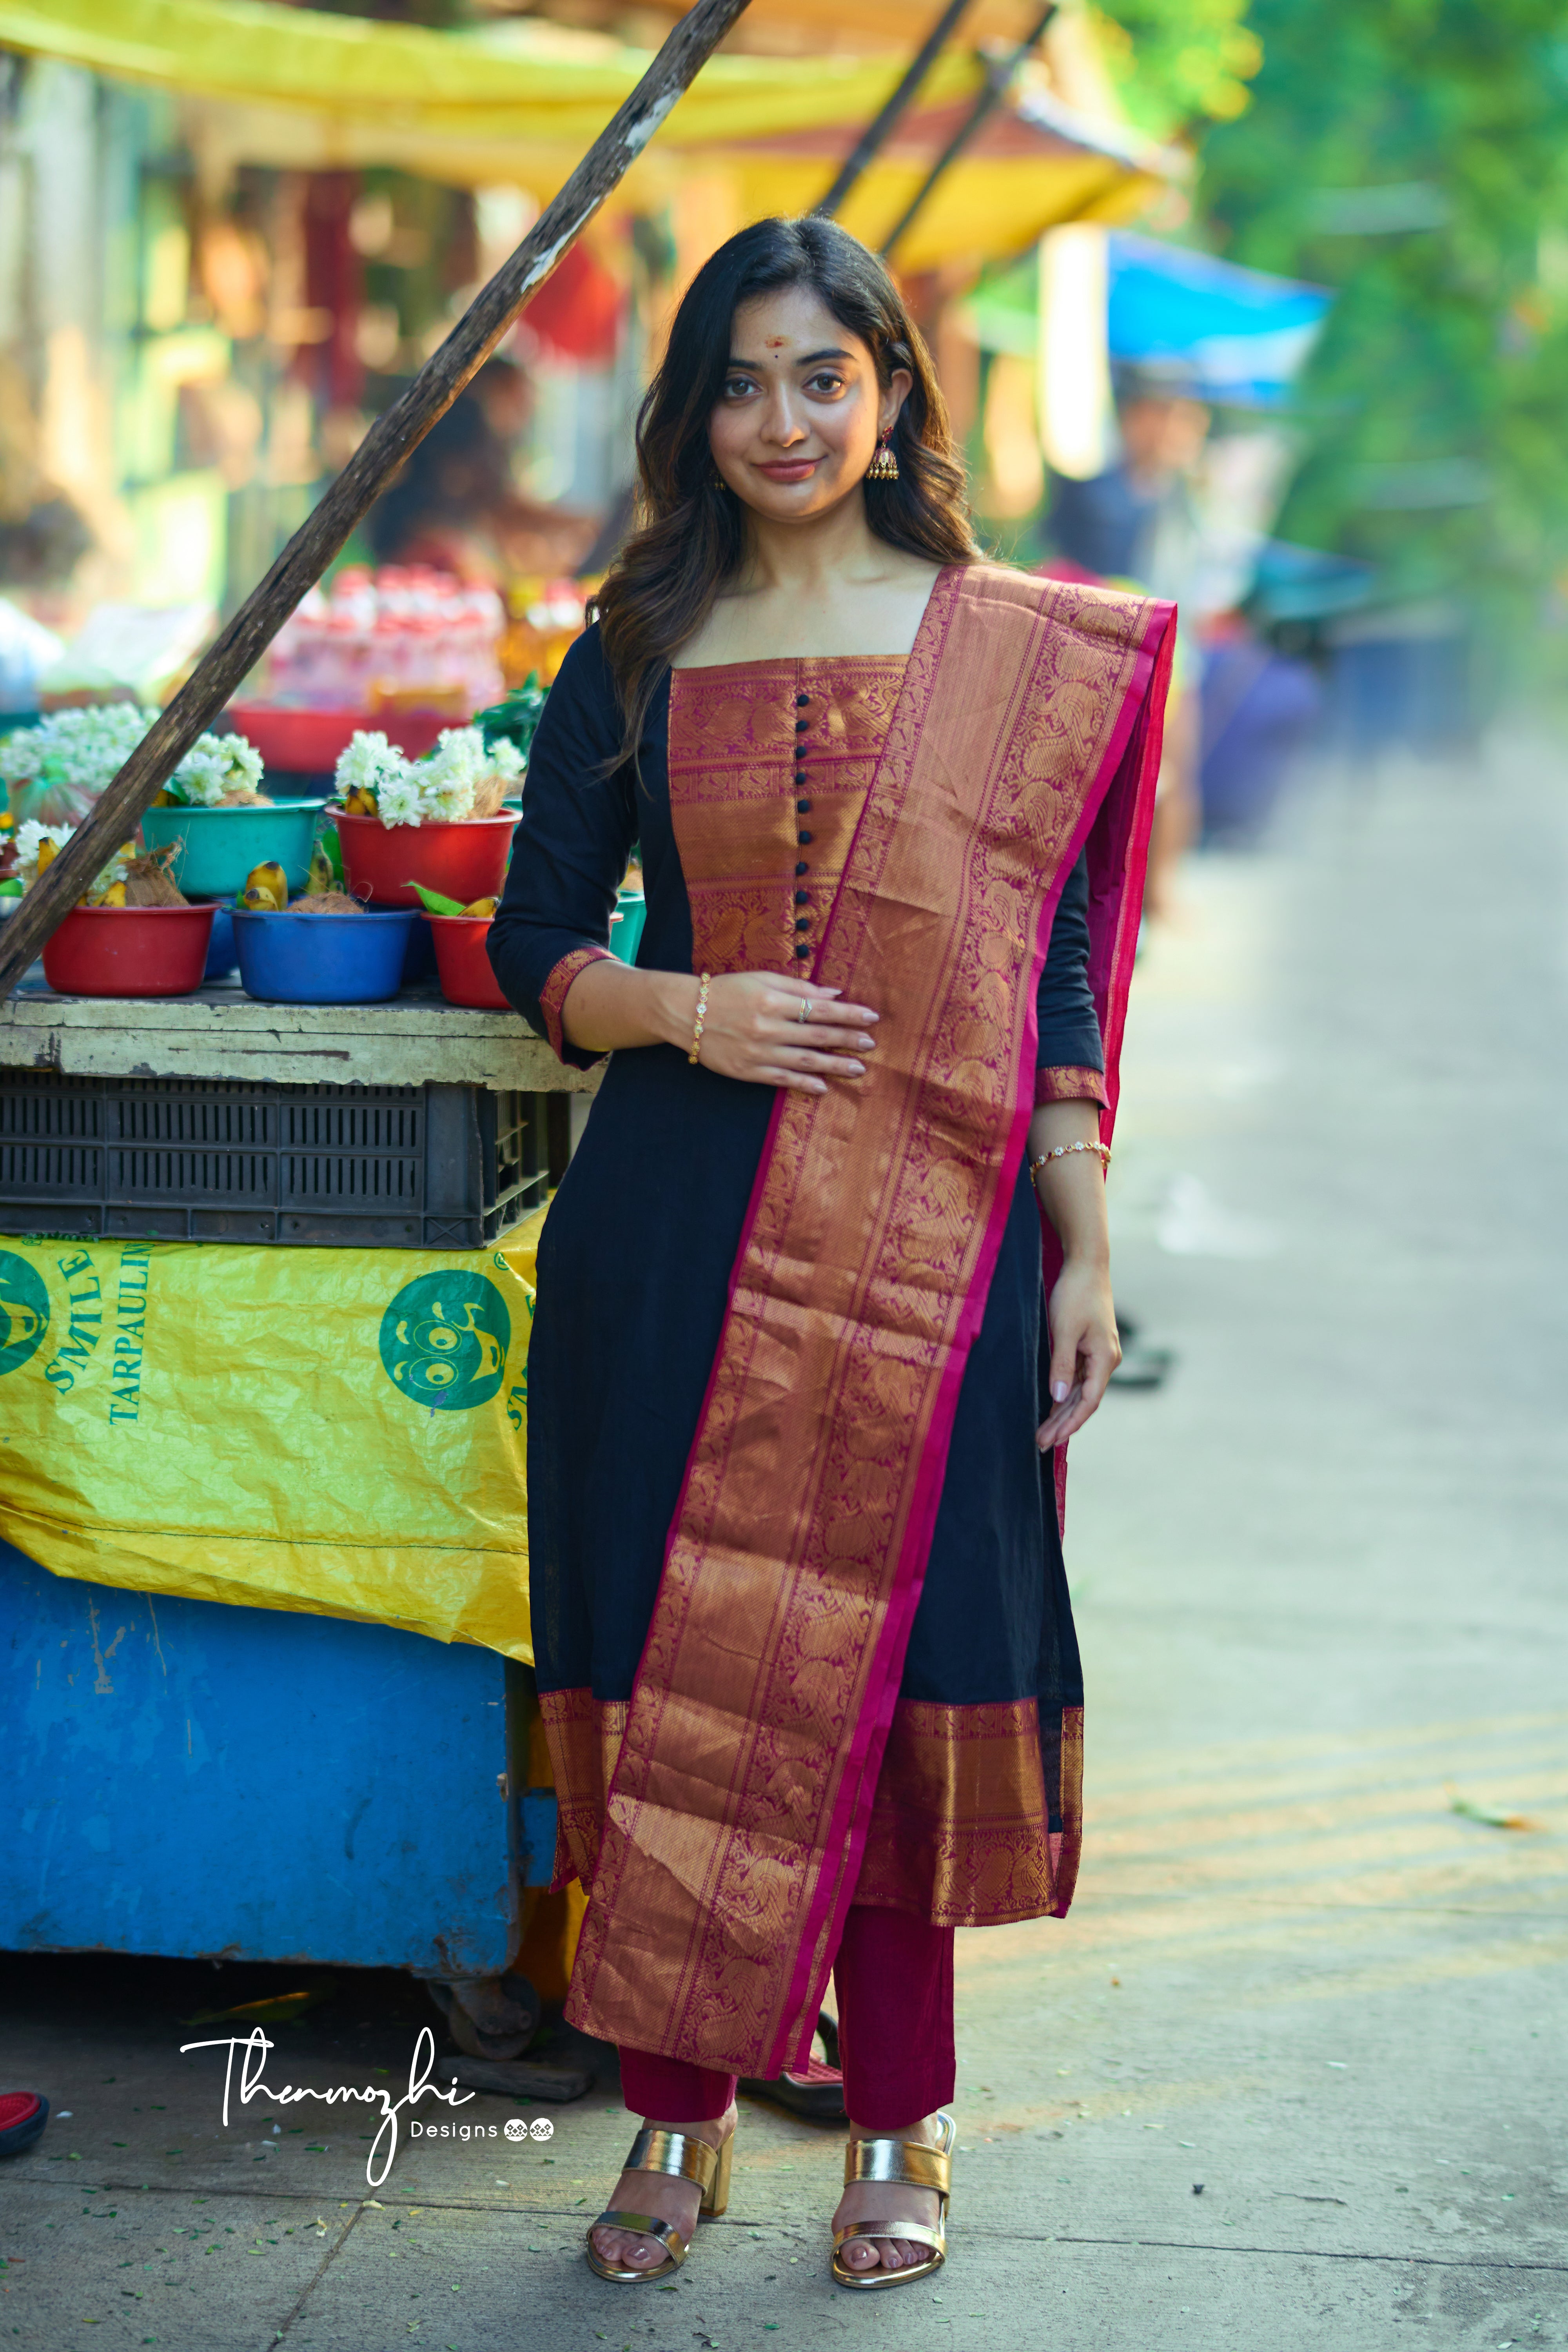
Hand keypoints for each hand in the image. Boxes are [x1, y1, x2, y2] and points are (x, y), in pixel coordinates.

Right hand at [696, 972, 877, 1093]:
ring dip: (834, 1065)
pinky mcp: (748, 1071)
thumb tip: (834, 994)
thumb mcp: (762, 979)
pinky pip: (782, 1080)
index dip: (848, 1014)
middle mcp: (768, 1027)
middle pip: (817, 1035)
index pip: (820, 1008)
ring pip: (805, 1061)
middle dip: (847, 1039)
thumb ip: (799, 988)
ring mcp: (758, 1052)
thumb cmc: (727, 990)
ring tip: (858, 1068)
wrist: (685, 1013)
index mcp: (772, 1000)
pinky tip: (824, 1087)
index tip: (871, 1017)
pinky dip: (804, 1084)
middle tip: (870, 1044)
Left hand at [1036, 1256, 1119, 1450]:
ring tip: (1044, 1432)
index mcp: (1105, 1358)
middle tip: (1041, 1444)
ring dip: (1063, 1413)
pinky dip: (1065, 1395)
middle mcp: (1106, 1360)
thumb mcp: (1064, 1330)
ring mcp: (1099, 1354)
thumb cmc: (1076, 1293)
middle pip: (1085, 1401)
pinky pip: (1078, 1379)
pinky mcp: (1090, 1347)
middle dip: (1063, 1424)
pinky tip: (1052, 1407)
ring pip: (1081, 1392)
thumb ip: (1062, 1365)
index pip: (1089, 1401)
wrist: (1086, 1265)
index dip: (1070, 1423)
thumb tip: (1059, 1398)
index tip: (1052, 1439)